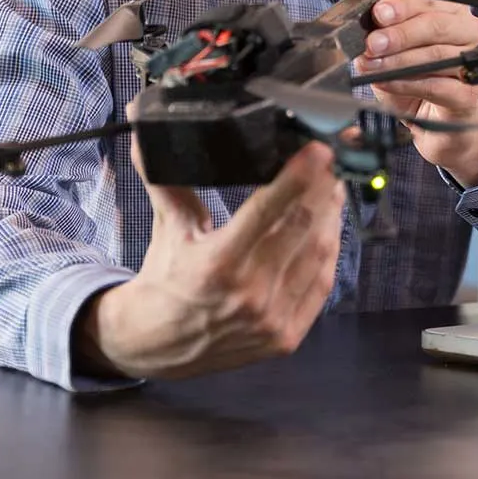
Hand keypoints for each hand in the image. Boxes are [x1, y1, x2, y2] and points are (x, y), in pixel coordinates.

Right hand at [75, 124, 345, 380]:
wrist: (155, 346)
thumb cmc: (164, 280)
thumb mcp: (168, 228)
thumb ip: (165, 178)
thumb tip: (145, 131)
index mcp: (216, 264)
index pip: (269, 210)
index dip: (299, 176)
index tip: (318, 151)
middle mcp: (247, 293)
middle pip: (302, 226)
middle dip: (320, 189)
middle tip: (328, 165)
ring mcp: (271, 319)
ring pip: (319, 253)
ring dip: (331, 217)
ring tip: (331, 190)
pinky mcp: (286, 337)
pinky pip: (321, 284)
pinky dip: (329, 252)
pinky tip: (330, 228)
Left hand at [355, 0, 477, 186]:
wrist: (436, 119)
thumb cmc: (418, 78)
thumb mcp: (398, 50)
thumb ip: (386, 34)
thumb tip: (366, 29)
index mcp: (455, 12)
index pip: (428, 1)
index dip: (402, 7)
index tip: (378, 13)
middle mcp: (472, 31)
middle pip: (436, 25)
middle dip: (400, 34)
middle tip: (372, 44)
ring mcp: (476, 62)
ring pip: (436, 55)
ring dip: (398, 61)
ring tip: (371, 66)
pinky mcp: (470, 94)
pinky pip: (435, 85)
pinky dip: (406, 83)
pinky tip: (385, 83)